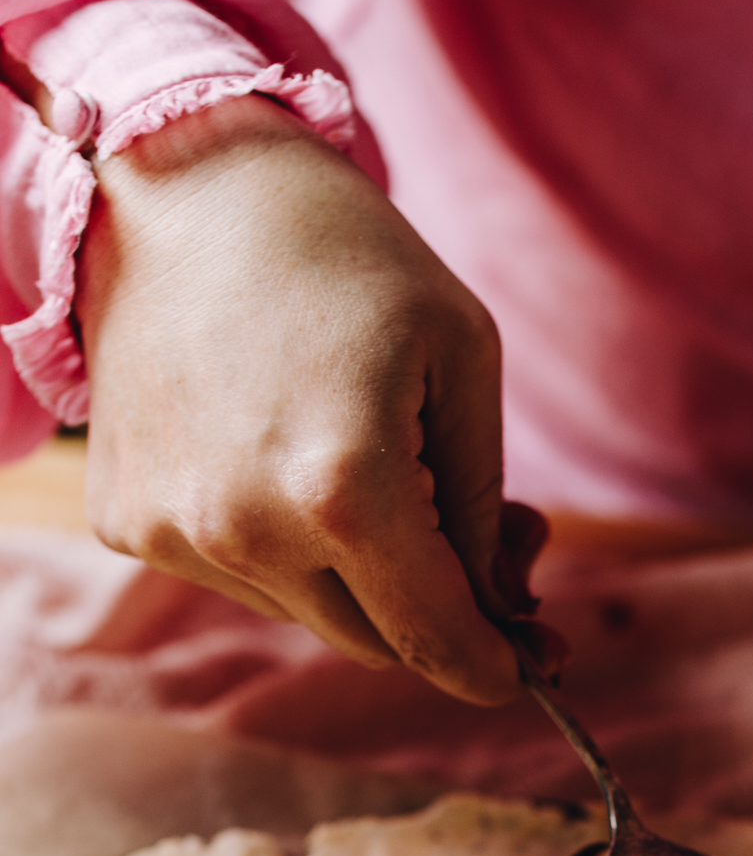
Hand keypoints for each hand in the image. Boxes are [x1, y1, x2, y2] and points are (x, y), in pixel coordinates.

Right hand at [76, 94, 526, 703]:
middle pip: (374, 639)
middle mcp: (246, 530)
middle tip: (483, 544)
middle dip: (436, 609)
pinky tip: (281, 449)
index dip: (489, 664)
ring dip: (355, 573)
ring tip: (372, 465)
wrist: (183, 183)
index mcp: (345, 491)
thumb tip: (501, 612)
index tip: (520, 672)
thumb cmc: (345, 256)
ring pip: (307, 613)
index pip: (433, 636)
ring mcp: (173, 531)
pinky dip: (278, 542)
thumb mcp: (462, 358)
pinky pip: (236, 574)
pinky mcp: (127, 519)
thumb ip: (486, 505)